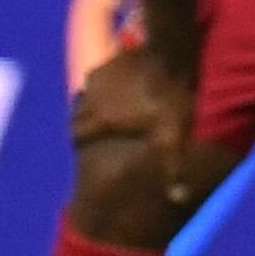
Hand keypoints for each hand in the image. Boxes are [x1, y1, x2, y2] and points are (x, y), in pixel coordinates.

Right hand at [70, 45, 195, 163]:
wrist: (173, 56)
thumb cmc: (169, 100)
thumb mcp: (173, 137)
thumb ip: (172, 168)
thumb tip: (177, 199)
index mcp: (102, 119)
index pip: (76, 135)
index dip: (80, 142)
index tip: (88, 148)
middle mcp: (94, 98)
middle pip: (78, 114)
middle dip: (83, 123)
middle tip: (98, 130)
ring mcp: (100, 76)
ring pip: (87, 94)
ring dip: (93, 103)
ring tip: (107, 109)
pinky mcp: (111, 60)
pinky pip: (100, 76)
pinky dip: (104, 85)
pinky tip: (118, 88)